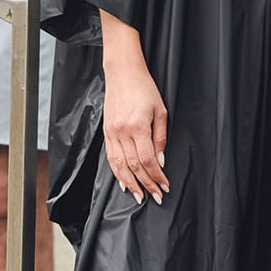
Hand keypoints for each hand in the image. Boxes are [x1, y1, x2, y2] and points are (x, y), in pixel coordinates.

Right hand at [102, 18, 168, 206]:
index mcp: (138, 126)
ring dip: (130, 183)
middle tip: (156, 197)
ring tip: (139, 196)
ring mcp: (112, 133)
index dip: (156, 176)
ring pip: (119, 165)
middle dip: (146, 184)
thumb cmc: (144, 88)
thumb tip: (161, 160)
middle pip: (134, 166)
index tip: (164, 186)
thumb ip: (161, 137)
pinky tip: (124, 182)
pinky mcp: (106, 132)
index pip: (147, 160)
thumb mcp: (161, 111)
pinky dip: (117, 172)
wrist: (122, 73)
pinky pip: (110, 157)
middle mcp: (122, 132)